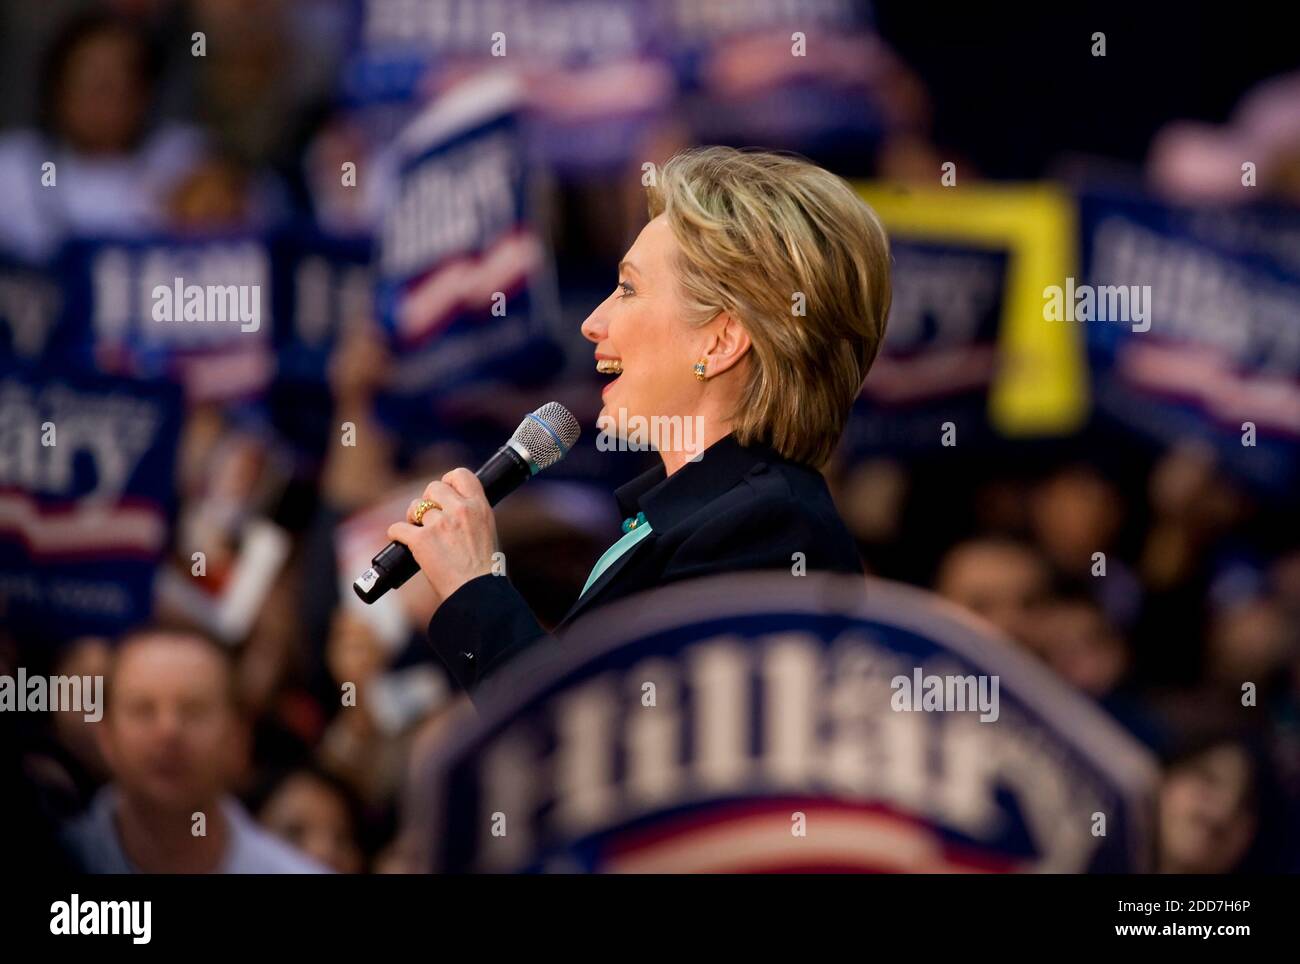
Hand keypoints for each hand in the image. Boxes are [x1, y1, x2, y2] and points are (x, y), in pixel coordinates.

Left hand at [386, 469, 497, 603]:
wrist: (477, 593)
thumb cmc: (484, 570)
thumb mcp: (487, 532)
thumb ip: (471, 515)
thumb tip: (451, 509)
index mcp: (480, 507)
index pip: (460, 475)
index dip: (448, 481)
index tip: (444, 492)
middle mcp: (460, 510)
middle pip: (433, 487)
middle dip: (427, 500)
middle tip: (429, 517)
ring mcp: (439, 524)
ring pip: (414, 507)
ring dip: (413, 518)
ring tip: (419, 533)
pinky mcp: (420, 540)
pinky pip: (398, 528)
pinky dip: (397, 535)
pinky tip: (403, 541)